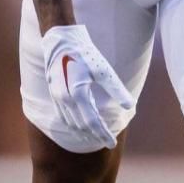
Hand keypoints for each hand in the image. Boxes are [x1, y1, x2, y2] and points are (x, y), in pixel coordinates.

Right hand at [42, 25, 134, 149]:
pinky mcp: (53, 93)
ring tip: (94, 138)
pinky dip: (71, 124)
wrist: (60, 39)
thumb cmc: (84, 52)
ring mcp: (57, 97)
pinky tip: (78, 125)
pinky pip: (62, 116)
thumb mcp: (103, 70)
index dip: (103, 134)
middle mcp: (65, 99)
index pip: (93, 122)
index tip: (113, 143)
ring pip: (70, 123)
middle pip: (81, 126)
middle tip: (107, 142)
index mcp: (78, 94)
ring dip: (82, 133)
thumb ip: (117, 90)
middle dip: (95, 136)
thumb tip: (130, 106)